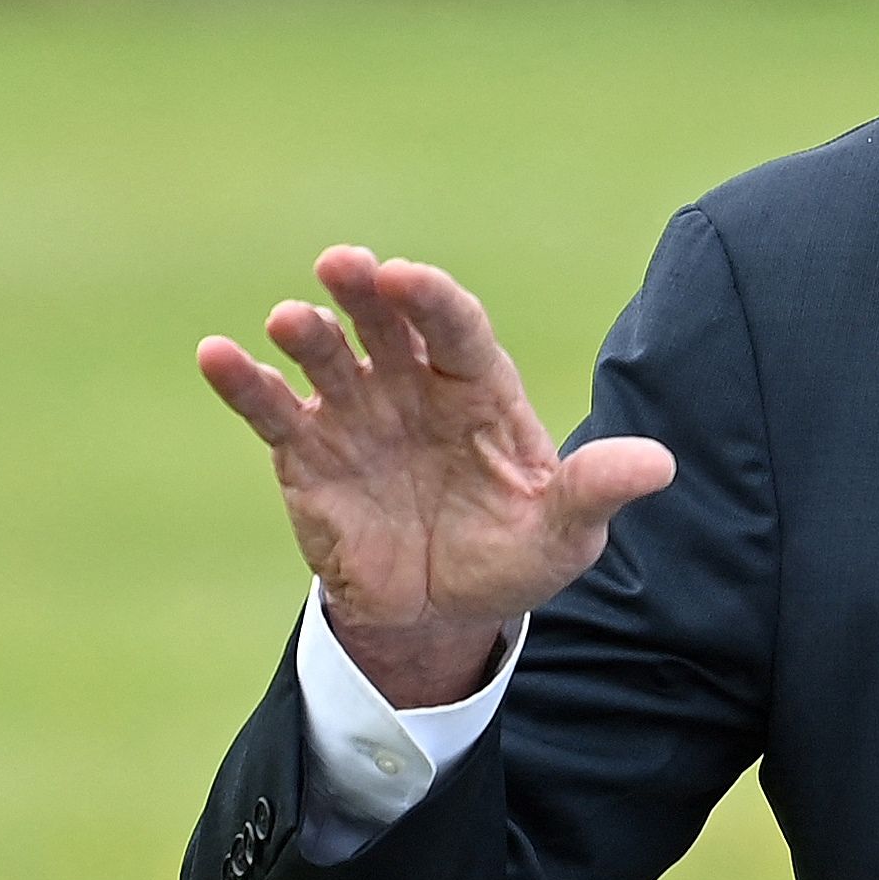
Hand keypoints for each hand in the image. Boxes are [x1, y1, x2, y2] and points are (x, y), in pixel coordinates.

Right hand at [198, 248, 674, 706]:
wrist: (442, 614)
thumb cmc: (510, 556)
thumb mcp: (564, 533)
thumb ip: (597, 491)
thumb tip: (662, 466)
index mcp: (477, 388)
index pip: (456, 328)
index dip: (433, 300)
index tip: (408, 278)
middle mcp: (412, 385)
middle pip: (387, 323)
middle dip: (367, 292)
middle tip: (348, 265)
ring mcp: (356, 413)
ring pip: (327, 358)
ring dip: (307, 334)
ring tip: (289, 320)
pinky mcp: (307, 453)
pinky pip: (272, 410)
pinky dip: (243, 382)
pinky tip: (216, 354)